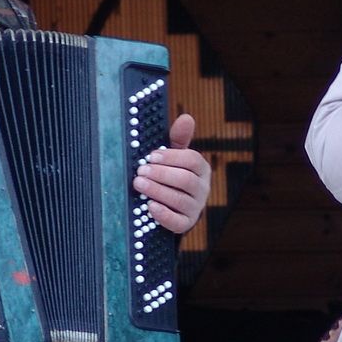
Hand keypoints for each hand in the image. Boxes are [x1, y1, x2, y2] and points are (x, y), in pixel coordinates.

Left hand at [136, 113, 212, 234]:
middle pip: (186, 180)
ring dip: (157, 191)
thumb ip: (178, 139)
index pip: (193, 161)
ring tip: (139, 184)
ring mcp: (195, 208)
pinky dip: (163, 215)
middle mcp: (202, 189)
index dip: (172, 157)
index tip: (152, 155)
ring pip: (180, 199)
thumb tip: (187, 117)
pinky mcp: (185, 224)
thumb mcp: (174, 157)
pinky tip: (149, 206)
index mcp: (201, 170)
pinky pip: (177, 222)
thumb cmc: (170, 175)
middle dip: (161, 174)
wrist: (171, 206)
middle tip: (141, 171)